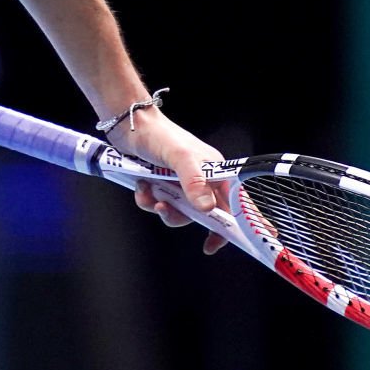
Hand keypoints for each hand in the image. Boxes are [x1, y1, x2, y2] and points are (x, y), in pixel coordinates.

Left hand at [122, 107, 230, 255]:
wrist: (130, 126)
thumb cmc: (160, 135)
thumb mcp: (180, 157)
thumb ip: (194, 182)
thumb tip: (207, 209)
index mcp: (214, 172)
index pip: (235, 203)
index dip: (238, 224)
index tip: (232, 243)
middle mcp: (200, 180)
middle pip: (202, 214)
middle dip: (182, 216)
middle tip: (166, 211)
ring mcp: (181, 184)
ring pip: (178, 212)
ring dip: (162, 208)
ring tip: (150, 196)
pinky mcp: (162, 185)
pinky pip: (159, 205)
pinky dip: (148, 200)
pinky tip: (141, 187)